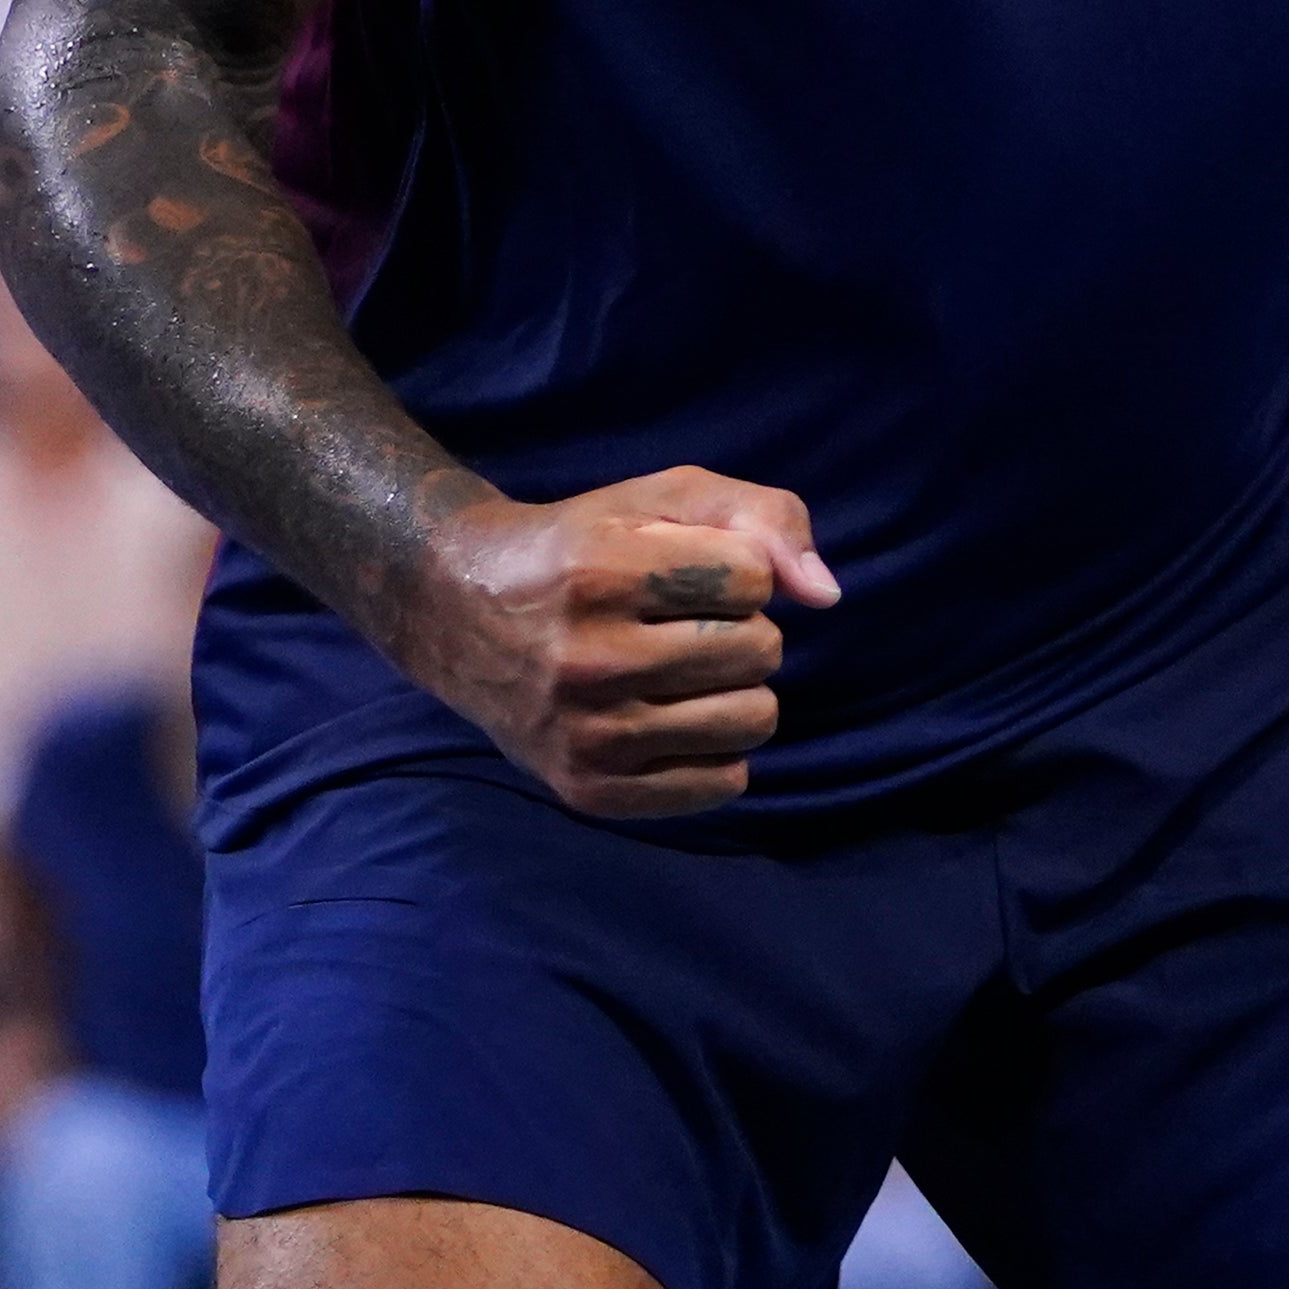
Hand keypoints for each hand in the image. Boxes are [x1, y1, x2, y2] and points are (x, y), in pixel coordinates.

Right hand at [398, 467, 838, 819]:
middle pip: (759, 651)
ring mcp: (585, 733)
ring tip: (687, 671)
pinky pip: (720, 785)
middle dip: (743, 629)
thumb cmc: (585, 544)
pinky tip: (676, 719)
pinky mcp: (587, 790)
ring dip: (739, 690)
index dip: (738, 569)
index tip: (692, 570)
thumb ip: (763, 518)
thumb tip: (825, 596)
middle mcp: (587, 658)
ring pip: (752, 720)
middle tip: (687, 622)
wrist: (463, 610)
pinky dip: (719, 751)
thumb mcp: (665, 498)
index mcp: (601, 571)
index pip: (752, 579)